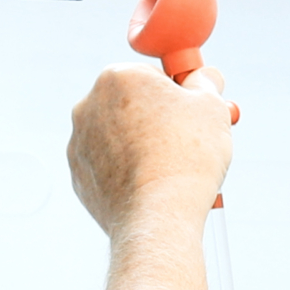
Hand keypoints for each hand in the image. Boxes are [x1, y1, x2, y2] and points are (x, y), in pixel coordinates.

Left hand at [66, 64, 232, 237]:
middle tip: (187, 140)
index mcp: (119, 77)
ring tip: (171, 168)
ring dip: (141, 145)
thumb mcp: (211, 107)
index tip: (192, 111)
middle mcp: (89, 104)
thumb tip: (204, 77)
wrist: (158, 214)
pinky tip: (151, 185)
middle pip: (131, 104)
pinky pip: (108, 166)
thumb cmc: (187, 156)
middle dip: (157, 118)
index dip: (177, 93)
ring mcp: (79, 142)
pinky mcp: (79, 176)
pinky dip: (127, 173)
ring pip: (119, 136)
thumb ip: (205, 84)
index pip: (152, 74)